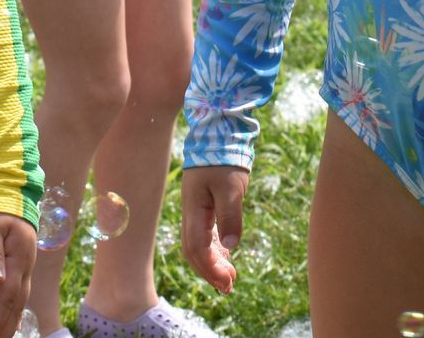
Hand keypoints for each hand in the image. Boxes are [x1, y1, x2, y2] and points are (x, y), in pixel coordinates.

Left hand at [0, 212, 35, 337]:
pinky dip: (10, 315)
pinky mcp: (18, 268)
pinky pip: (15, 297)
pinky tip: (5, 325)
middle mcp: (25, 267)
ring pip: (18, 304)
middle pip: (15, 305)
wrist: (8, 190)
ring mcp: (24, 268)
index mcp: (19, 257)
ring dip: (7, 326)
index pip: (7, 296)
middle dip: (2, 330)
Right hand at [181, 165, 248, 293]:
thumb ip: (230, 215)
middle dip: (209, 272)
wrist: (218, 136)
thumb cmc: (224, 159)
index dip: (210, 268)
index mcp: (194, 211)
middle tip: (228, 288)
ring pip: (199, 245)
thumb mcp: (231, 187)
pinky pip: (206, 235)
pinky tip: (226, 257)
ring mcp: (197, 211)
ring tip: (228, 280)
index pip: (197, 248)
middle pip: (194, 251)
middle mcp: (191, 214)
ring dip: (212, 264)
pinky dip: (215, 250)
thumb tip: (231, 245)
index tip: (227, 282)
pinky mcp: (206, 207)